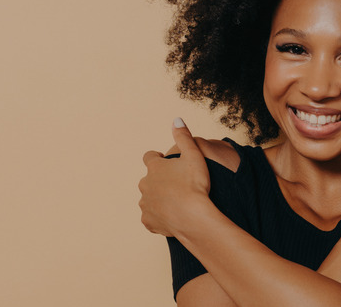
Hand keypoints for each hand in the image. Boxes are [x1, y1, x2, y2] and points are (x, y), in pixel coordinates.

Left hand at [138, 118, 210, 235]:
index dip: (157, 158)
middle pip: (149, 179)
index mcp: (154, 168)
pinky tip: (172, 217)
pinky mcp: (148, 221)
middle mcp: (145, 184)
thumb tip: (176, 119)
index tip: (166, 162)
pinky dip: (159, 217)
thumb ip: (184, 136)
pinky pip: (151, 218)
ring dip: (158, 198)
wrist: (193, 218)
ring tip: (176, 202)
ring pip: (149, 198)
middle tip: (177, 184)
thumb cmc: (195, 185)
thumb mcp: (194, 155)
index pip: (149, 157)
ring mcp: (145, 204)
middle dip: (159, 180)